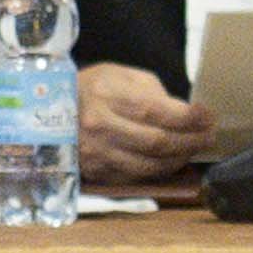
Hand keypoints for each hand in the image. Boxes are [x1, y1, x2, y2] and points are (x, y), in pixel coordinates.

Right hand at [77, 62, 209, 188]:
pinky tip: (170, 161)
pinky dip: (158, 171)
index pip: (156, 111)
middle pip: (157, 142)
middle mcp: (99, 127)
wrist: (43, 112)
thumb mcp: (117, 75)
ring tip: (193, 150)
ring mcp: (95, 153)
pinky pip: (134, 177)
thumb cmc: (88, 88)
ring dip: (178, 159)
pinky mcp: (94, 172)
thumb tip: (183, 113)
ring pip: (148, 165)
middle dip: (191, 140)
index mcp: (106, 96)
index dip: (188, 117)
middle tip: (209, 136)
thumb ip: (151, 91)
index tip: (208, 116)